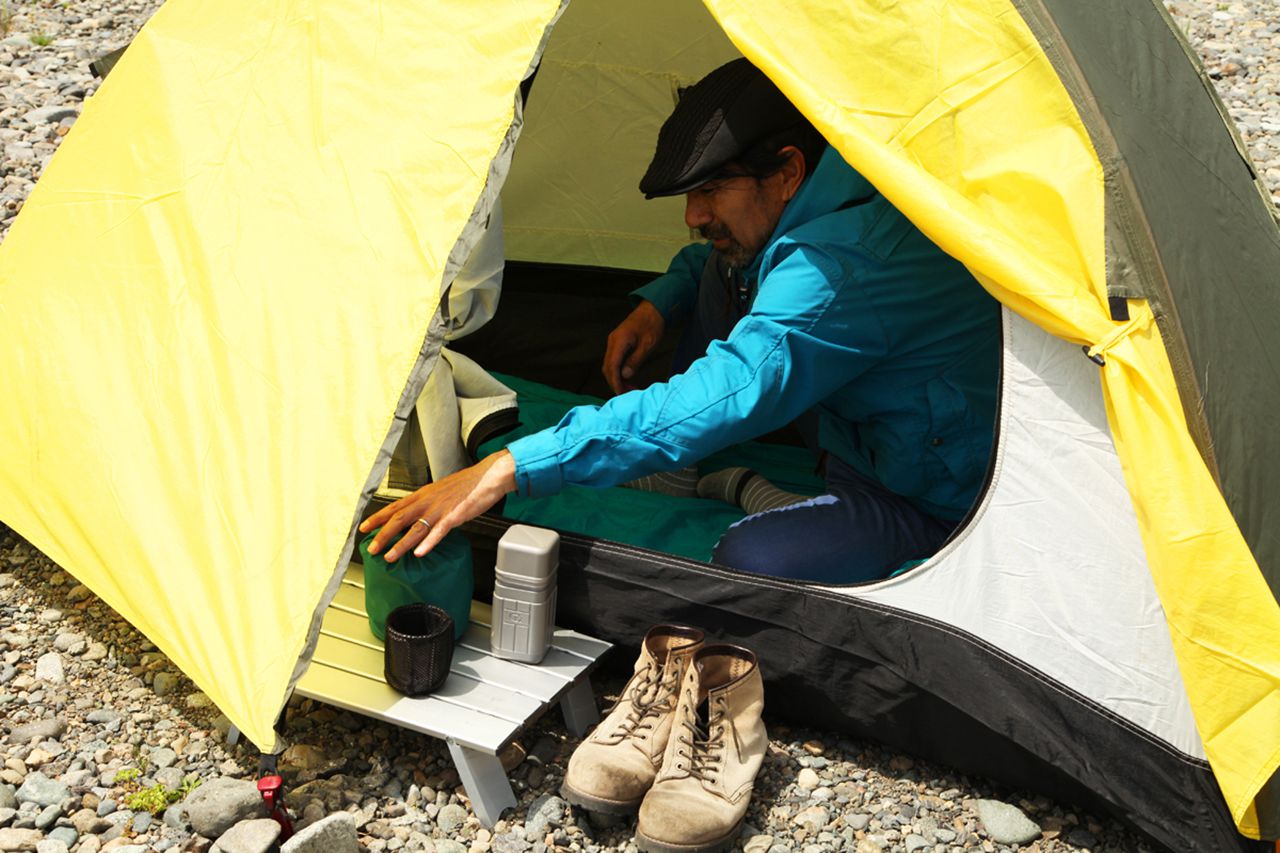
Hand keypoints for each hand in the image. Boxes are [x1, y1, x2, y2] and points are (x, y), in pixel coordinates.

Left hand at [359, 450, 516, 561]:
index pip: (394, 507)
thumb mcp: (441, 492)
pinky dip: (428, 542)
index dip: (377, 518)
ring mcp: (440, 509)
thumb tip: (417, 517)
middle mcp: (427, 501)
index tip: (363, 529)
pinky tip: (420, 552)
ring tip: (389, 557)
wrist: (487, 476)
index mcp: (423, 495)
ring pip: (415, 528)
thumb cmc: (466, 485)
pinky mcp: (455, 516)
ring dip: (400, 544)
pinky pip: (439, 531)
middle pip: (399, 519)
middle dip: (382, 535)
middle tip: (371, 549)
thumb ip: (428, 504)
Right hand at [602, 300, 665, 394]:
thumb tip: (625, 375)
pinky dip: (619, 371)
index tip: (620, 393)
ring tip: (629, 389)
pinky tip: (628, 378)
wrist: (653, 309)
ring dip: (617, 378)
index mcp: (619, 341)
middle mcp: (613, 342)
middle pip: (607, 367)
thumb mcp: (647, 345)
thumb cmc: (652, 325)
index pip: (612, 366)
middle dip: (615, 382)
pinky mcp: (618, 344)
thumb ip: (635, 361)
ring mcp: (614, 342)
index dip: (615, 382)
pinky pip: (614, 360)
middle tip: (626, 394)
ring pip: (610, 365)